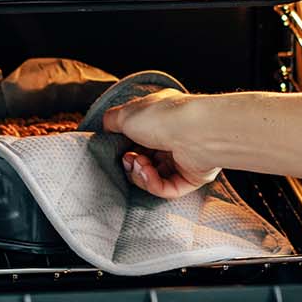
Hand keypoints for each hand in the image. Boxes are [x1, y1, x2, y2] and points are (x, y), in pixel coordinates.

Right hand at [103, 90, 220, 197]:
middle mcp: (175, 136)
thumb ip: (112, 121)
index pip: (140, 137)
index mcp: (162, 118)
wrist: (193, 131)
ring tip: (140, 164)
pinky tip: (148, 173)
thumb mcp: (125, 114)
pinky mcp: (192, 177)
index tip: (117, 148)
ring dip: (140, 174)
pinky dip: (152, 184)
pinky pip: (166, 188)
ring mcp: (184, 158)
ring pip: (154, 177)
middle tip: (128, 160)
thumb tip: (107, 128)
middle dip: (131, 163)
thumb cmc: (161, 117)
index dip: (125, 146)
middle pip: (145, 160)